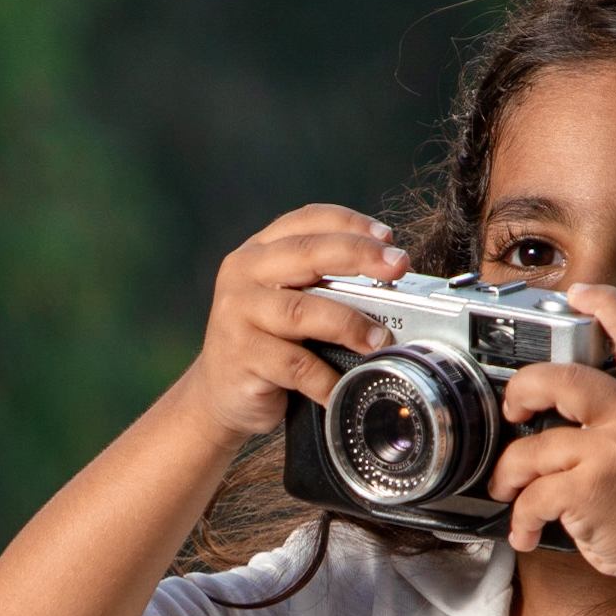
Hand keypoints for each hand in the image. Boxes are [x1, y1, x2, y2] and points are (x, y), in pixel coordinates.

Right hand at [182, 204, 405, 444]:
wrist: (218, 394)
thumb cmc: (265, 344)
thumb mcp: (287, 301)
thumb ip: (322, 284)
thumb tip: (389, 284)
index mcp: (259, 251)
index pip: (307, 221)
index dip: (350, 223)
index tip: (388, 237)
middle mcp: (243, 273)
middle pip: (308, 254)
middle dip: (359, 257)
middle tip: (397, 267)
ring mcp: (237, 312)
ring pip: (302, 310)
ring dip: (349, 323)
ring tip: (380, 339)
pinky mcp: (240, 354)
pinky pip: (295, 364)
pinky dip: (326, 377)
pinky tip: (345, 386)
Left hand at [485, 283, 615, 575]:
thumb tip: (586, 387)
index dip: (607, 304)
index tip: (579, 292)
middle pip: (560, 378)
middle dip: (522, 390)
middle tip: (513, 409)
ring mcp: (614, 452)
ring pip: (533, 447)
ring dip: (509, 474)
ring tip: (509, 489)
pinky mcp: (590, 490)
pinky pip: (533, 493)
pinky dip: (521, 517)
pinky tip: (526, 530)